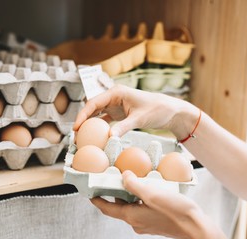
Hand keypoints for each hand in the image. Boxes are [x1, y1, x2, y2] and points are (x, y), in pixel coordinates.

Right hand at [73, 84, 197, 138]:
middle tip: (76, 136)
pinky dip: (99, 128)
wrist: (170, 111)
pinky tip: (94, 137)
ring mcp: (116, 105)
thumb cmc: (157, 110)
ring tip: (82, 138)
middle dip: (83, 121)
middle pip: (92, 108)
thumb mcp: (139, 119)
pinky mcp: (120, 113)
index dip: (82, 115)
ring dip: (89, 125)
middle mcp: (114, 97)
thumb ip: (123, 127)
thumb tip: (109, 138)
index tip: (76, 127)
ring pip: (97, 114)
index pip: (94, 102)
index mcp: (116, 92)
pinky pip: (105, 120)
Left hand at [91, 170, 240, 238]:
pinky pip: (143, 208)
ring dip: (130, 194)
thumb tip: (123, 176)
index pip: (107, 208)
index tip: (89, 192)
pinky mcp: (156, 223)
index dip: (96, 200)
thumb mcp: (152, 194)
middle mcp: (136, 222)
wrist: (196, 228)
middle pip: (119, 207)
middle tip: (112, 178)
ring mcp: (147, 224)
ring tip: (132, 179)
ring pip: (132, 207)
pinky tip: (149, 188)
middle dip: (114, 193)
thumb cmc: (175, 212)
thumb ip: (134, 185)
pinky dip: (141, 198)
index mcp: (131, 216)